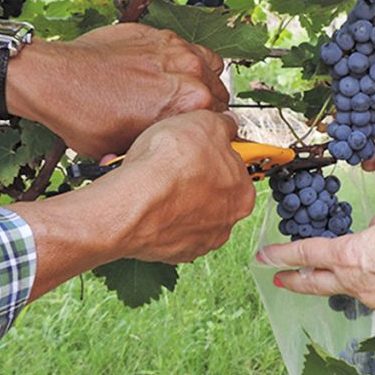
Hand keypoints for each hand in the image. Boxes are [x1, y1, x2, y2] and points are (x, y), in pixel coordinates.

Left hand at [9, 24, 228, 156]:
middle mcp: (190, 71)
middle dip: (206, 105)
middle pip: (218, 92)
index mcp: (190, 103)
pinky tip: (163, 74)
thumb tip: (175, 149)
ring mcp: (175, 48)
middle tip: (185, 116)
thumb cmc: (85, 118)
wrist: (54, 81)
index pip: (220, 120)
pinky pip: (186, 48)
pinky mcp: (157, 34)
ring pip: (208, 66)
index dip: (207, 130)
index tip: (197, 132)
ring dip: (199, 80)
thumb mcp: (129, 149)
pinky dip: (181, 61)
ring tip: (180, 93)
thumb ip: (164, 143)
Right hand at [10, 110, 253, 299]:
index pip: (234, 168)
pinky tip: (146, 201)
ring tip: (153, 181)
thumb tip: (227, 124)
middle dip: (193, 178)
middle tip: (172, 163)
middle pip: (212, 193)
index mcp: (241, 192)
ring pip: (188, 213)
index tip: (198, 148)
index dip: (213, 153)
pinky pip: (168, 230)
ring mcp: (199, 240)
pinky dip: (159, 217)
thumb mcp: (204, 122)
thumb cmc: (169, 165)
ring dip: (175, 198)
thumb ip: (223, 125)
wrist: (132, 201)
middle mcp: (226, 221)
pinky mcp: (172, 252)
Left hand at [259, 204, 374, 326]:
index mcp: (350, 256)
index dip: (282, 254)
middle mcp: (360, 284)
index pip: (307, 254)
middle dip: (296, 281)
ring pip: (361, 291)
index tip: (262, 256)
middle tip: (280, 280)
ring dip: (360, 281)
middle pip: (318, 283)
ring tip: (373, 269)